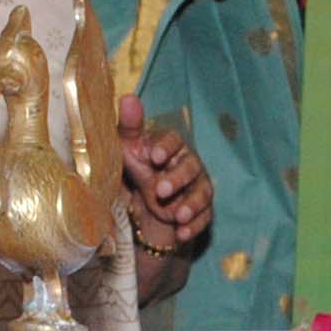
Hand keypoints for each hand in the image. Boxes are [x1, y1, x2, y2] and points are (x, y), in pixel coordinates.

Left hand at [116, 96, 212, 252]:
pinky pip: (204, 218)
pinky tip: (181, 233)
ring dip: (191, 204)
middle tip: (160, 190)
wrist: (144, 207)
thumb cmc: (136, 168)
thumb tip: (128, 98)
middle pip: (191, 167)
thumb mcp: (127, 149)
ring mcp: (196, 188)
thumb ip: (129, 126)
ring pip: (202, 193)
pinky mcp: (201, 212)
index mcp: (170, 146)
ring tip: (177, 216)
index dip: (166, 147)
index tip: (154, 156)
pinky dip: (194, 226)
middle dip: (177, 178)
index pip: (173, 140)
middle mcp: (188, 164)